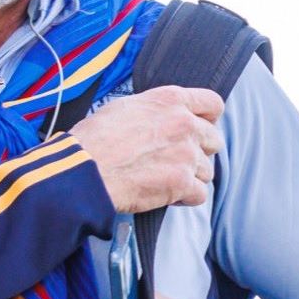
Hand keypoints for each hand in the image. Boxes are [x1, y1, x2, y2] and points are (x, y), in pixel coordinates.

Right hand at [70, 86, 223, 212]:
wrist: (85, 169)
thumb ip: (154, 110)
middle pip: (214, 140)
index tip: (199, 129)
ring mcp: (186, 154)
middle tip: (176, 160)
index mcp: (171, 100)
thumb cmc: (95, 138)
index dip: (208, 119)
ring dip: (190, 177)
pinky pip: (200, 194)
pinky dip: (186, 198)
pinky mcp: (182, 183)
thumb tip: (160, 119)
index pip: (213, 104)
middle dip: (199, 151)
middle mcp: (184, 124)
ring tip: (165, 180)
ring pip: (207, 170)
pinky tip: (167, 195)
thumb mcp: (124, 107)